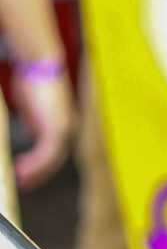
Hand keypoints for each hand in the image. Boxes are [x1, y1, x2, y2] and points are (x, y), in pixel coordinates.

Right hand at [11, 64, 73, 186]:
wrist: (39, 64)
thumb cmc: (33, 80)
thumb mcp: (31, 106)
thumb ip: (33, 122)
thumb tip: (30, 135)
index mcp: (59, 124)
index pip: (52, 151)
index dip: (40, 164)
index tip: (25, 173)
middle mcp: (65, 129)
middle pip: (54, 159)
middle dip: (39, 174)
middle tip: (23, 183)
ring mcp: (62, 129)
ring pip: (51, 160)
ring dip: (36, 172)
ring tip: (20, 179)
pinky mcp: (56, 127)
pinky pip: (46, 153)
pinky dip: (35, 164)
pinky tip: (21, 170)